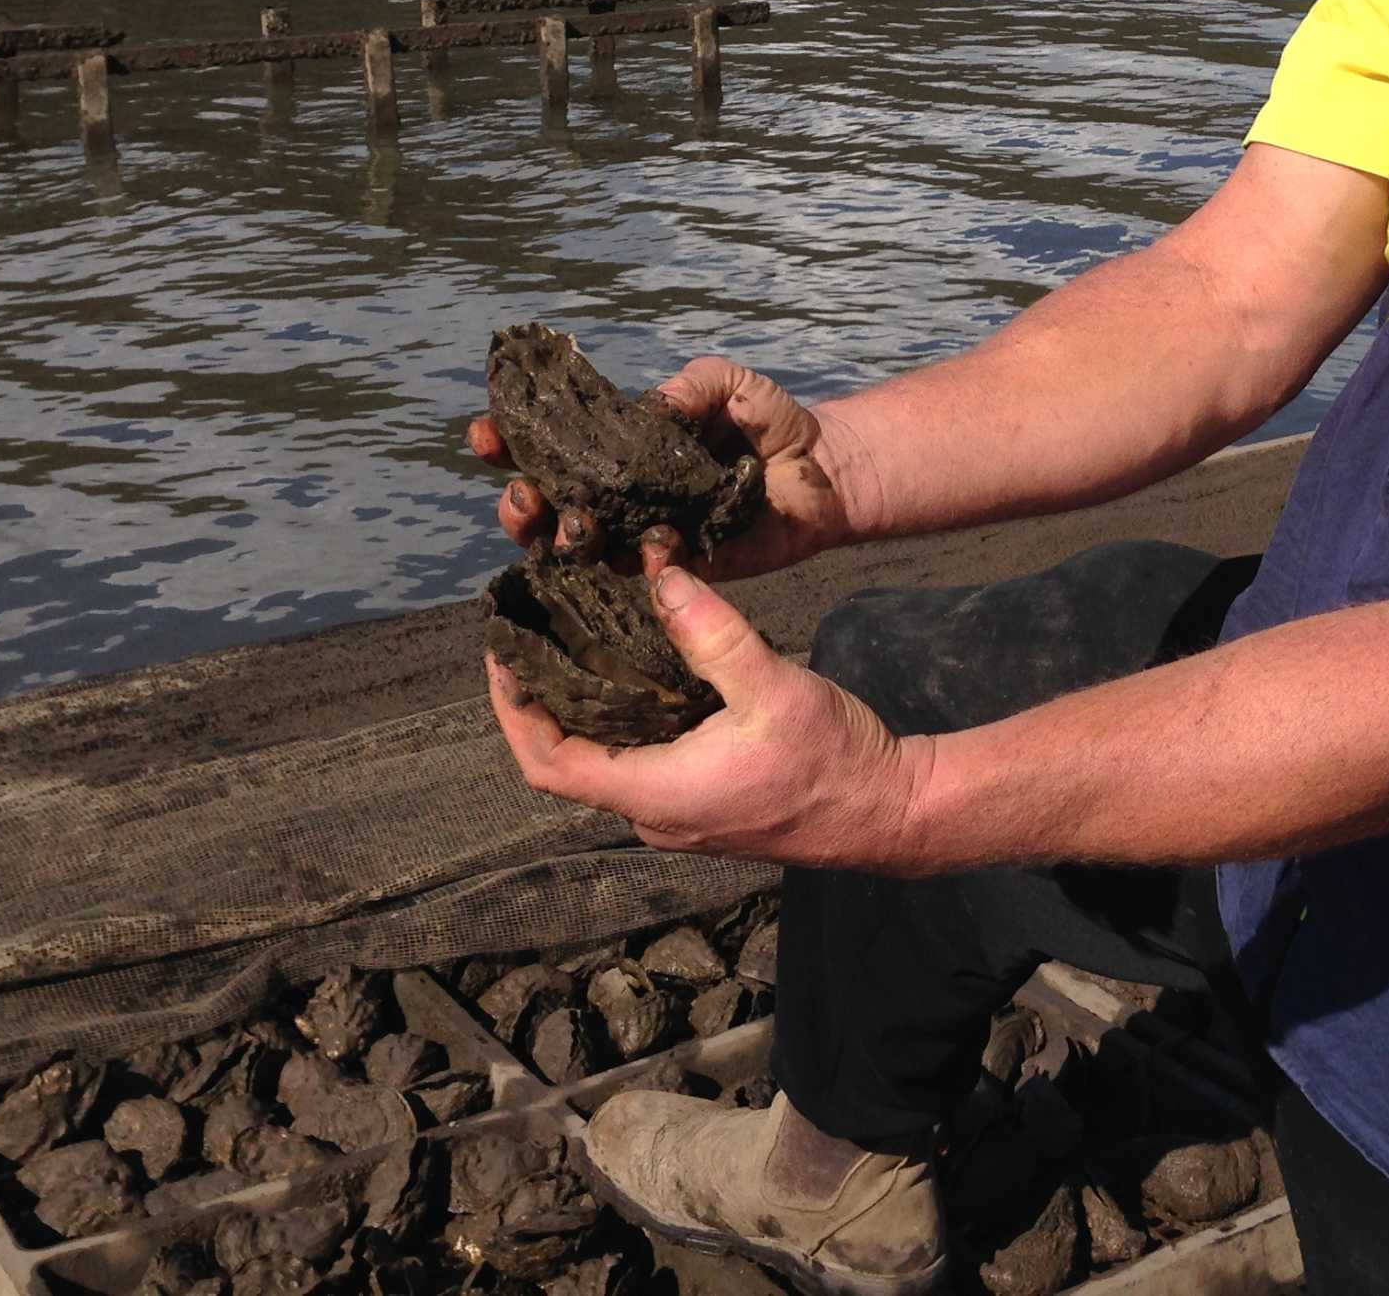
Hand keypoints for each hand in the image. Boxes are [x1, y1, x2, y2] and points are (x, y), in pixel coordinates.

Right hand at [464, 355, 864, 580]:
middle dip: (520, 503)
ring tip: (567, 524)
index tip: (486, 433)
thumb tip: (652, 407)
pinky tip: (644, 547)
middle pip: (547, 508)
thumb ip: (690, 385)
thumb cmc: (769, 420)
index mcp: (616, 448)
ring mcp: (645, 534)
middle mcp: (619, 496)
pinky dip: (639, 562)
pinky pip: (646, 574)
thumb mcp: (729, 382)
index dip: (509, 441)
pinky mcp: (682, 568)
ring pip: (583, 549)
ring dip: (562, 540)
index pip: (549, 446)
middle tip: (521, 495)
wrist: (825, 469)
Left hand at [487, 562, 931, 872]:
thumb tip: (659, 577)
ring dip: (581, 705)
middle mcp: (653, 811)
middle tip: (532, 630)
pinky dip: (621, 714)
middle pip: (566, 759)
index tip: (501, 652)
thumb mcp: (773, 687)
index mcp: (655, 792)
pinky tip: (634, 664)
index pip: (548, 762)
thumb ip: (712, 634)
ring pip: (603, 758)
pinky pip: (639, 758)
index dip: (512, 710)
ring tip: (571, 635)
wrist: (888, 811)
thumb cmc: (832, 761)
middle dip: (539, 698)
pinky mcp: (701, 799)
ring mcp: (677, 810)